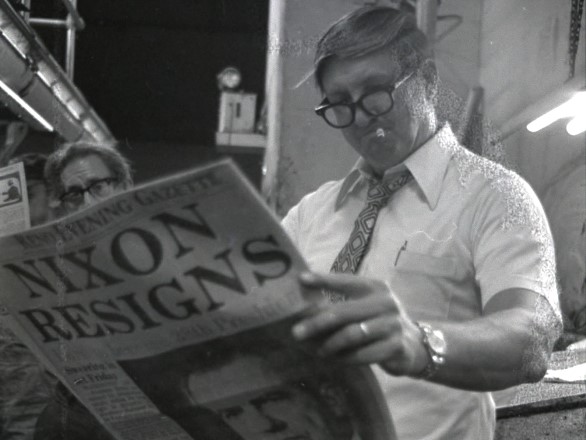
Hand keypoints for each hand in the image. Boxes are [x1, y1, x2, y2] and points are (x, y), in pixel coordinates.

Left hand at [291, 271, 427, 376]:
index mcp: (374, 287)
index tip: (301, 280)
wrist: (413, 345)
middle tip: (296, 333)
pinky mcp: (396, 346)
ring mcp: (393, 324)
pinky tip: (335, 360)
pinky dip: (346, 359)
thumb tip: (306, 302)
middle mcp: (385, 302)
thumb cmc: (378, 321)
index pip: (346, 281)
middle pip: (344, 312)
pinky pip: (364, 354)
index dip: (324, 280)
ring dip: (330, 344)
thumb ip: (342, 302)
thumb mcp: (364, 305)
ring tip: (316, 350)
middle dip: (317, 323)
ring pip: (352, 335)